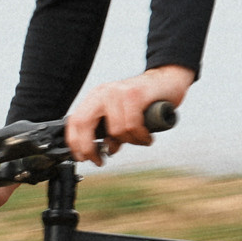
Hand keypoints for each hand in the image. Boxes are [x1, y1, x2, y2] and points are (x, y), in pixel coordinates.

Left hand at [64, 66, 195, 164]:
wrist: (167, 81)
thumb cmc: (144, 102)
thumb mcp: (121, 116)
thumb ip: (110, 132)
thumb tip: (106, 151)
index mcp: (96, 98)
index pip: (74, 120)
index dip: (74, 142)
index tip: (82, 158)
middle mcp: (103, 93)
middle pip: (84, 123)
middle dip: (89, 147)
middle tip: (100, 160)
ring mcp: (118, 92)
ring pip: (115, 130)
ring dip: (129, 142)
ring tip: (140, 140)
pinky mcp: (135, 94)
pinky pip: (132, 126)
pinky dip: (141, 137)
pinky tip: (147, 137)